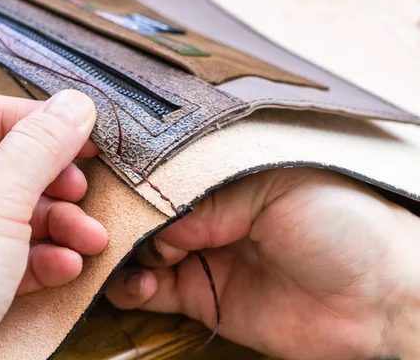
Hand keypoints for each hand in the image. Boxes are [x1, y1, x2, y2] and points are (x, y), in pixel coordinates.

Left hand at [0, 91, 106, 359]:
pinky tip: (66, 268)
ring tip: (91, 240)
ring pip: (14, 210)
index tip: (87, 135)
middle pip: (7, 165)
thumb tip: (77, 104)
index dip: (41, 124)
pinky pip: (10, 250)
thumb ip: (41, 147)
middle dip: (55, 185)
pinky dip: (43, 257)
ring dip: (60, 226)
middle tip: (85, 192)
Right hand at [106, 168, 419, 358]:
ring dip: (118, 252)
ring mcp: (202, 255)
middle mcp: (209, 213)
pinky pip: (151, 291)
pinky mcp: (201, 296)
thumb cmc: (344, 224)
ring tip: (108, 252)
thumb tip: (162, 222)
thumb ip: (212, 199)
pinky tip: (134, 283)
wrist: (378, 301)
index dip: (132, 176)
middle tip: (91, 220)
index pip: (163, 169)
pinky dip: (132, 288)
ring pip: (140, 250)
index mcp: (225, 174)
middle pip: (145, 211)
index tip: (101, 180)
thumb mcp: (276, 187)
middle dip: (117, 215)